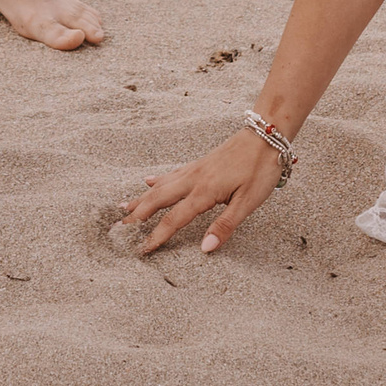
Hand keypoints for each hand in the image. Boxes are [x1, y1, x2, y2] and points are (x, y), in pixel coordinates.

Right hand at [123, 128, 283, 254]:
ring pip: (161, 186)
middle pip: (159, 199)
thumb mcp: (248, 202)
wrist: (266, 135)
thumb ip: (224, 225)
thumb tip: (205, 249)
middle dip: (138, 215)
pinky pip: (172, 174)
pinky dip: (157, 181)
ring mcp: (195, 169)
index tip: (142, 250)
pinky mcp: (200, 163)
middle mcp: (194, 179)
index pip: (174, 219)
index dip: (157, 236)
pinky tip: (148, 181)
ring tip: (124, 208)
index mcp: (205, 192)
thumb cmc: (259, 168)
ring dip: (142, 198)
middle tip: (120, 229)